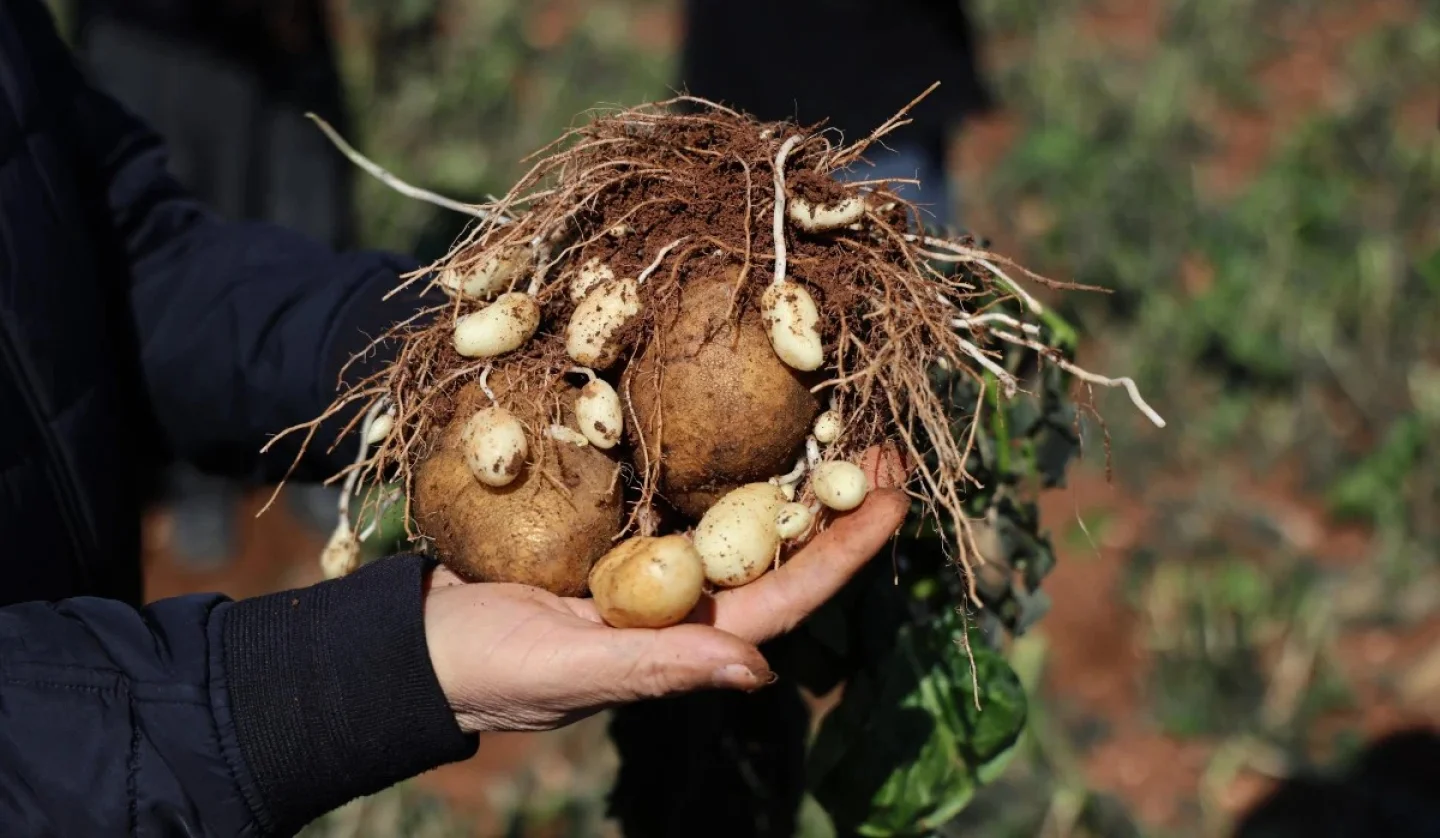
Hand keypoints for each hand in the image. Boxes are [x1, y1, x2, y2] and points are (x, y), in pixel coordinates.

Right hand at [422, 446, 909, 733]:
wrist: (412, 643)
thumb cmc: (483, 669)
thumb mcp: (568, 669)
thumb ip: (656, 667)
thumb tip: (759, 671)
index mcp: (683, 638)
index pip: (787, 594)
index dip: (847, 549)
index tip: (896, 497)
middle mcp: (680, 601)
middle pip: (776, 548)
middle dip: (835, 499)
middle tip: (883, 440)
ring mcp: (649, 565)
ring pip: (736, 515)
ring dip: (788, 472)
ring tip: (837, 421)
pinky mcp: (611, 532)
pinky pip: (678, 491)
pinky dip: (716, 455)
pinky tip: (740, 413)